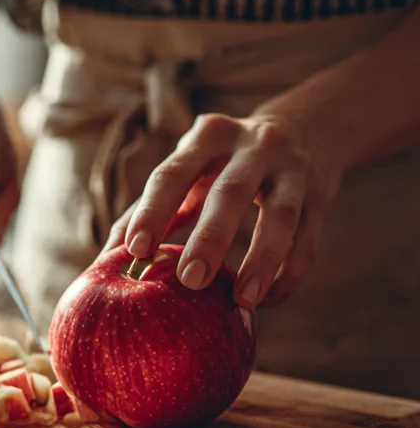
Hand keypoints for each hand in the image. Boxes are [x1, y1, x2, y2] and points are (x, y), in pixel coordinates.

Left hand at [103, 111, 343, 306]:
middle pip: (230, 193)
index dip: (153, 211)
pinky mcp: (321, 194)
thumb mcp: (188, 170)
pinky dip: (289, 271)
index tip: (135, 250)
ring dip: (262, 259)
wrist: (305, 126)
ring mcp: (292, 168)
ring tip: (243, 300)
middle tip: (189, 280)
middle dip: (210, 238)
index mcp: (207, 137)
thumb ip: (150, 209)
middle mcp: (253, 145)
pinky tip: (269, 299)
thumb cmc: (222, 162)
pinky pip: (308, 238)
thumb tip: (105, 260)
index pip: (172, 173)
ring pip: (281, 216)